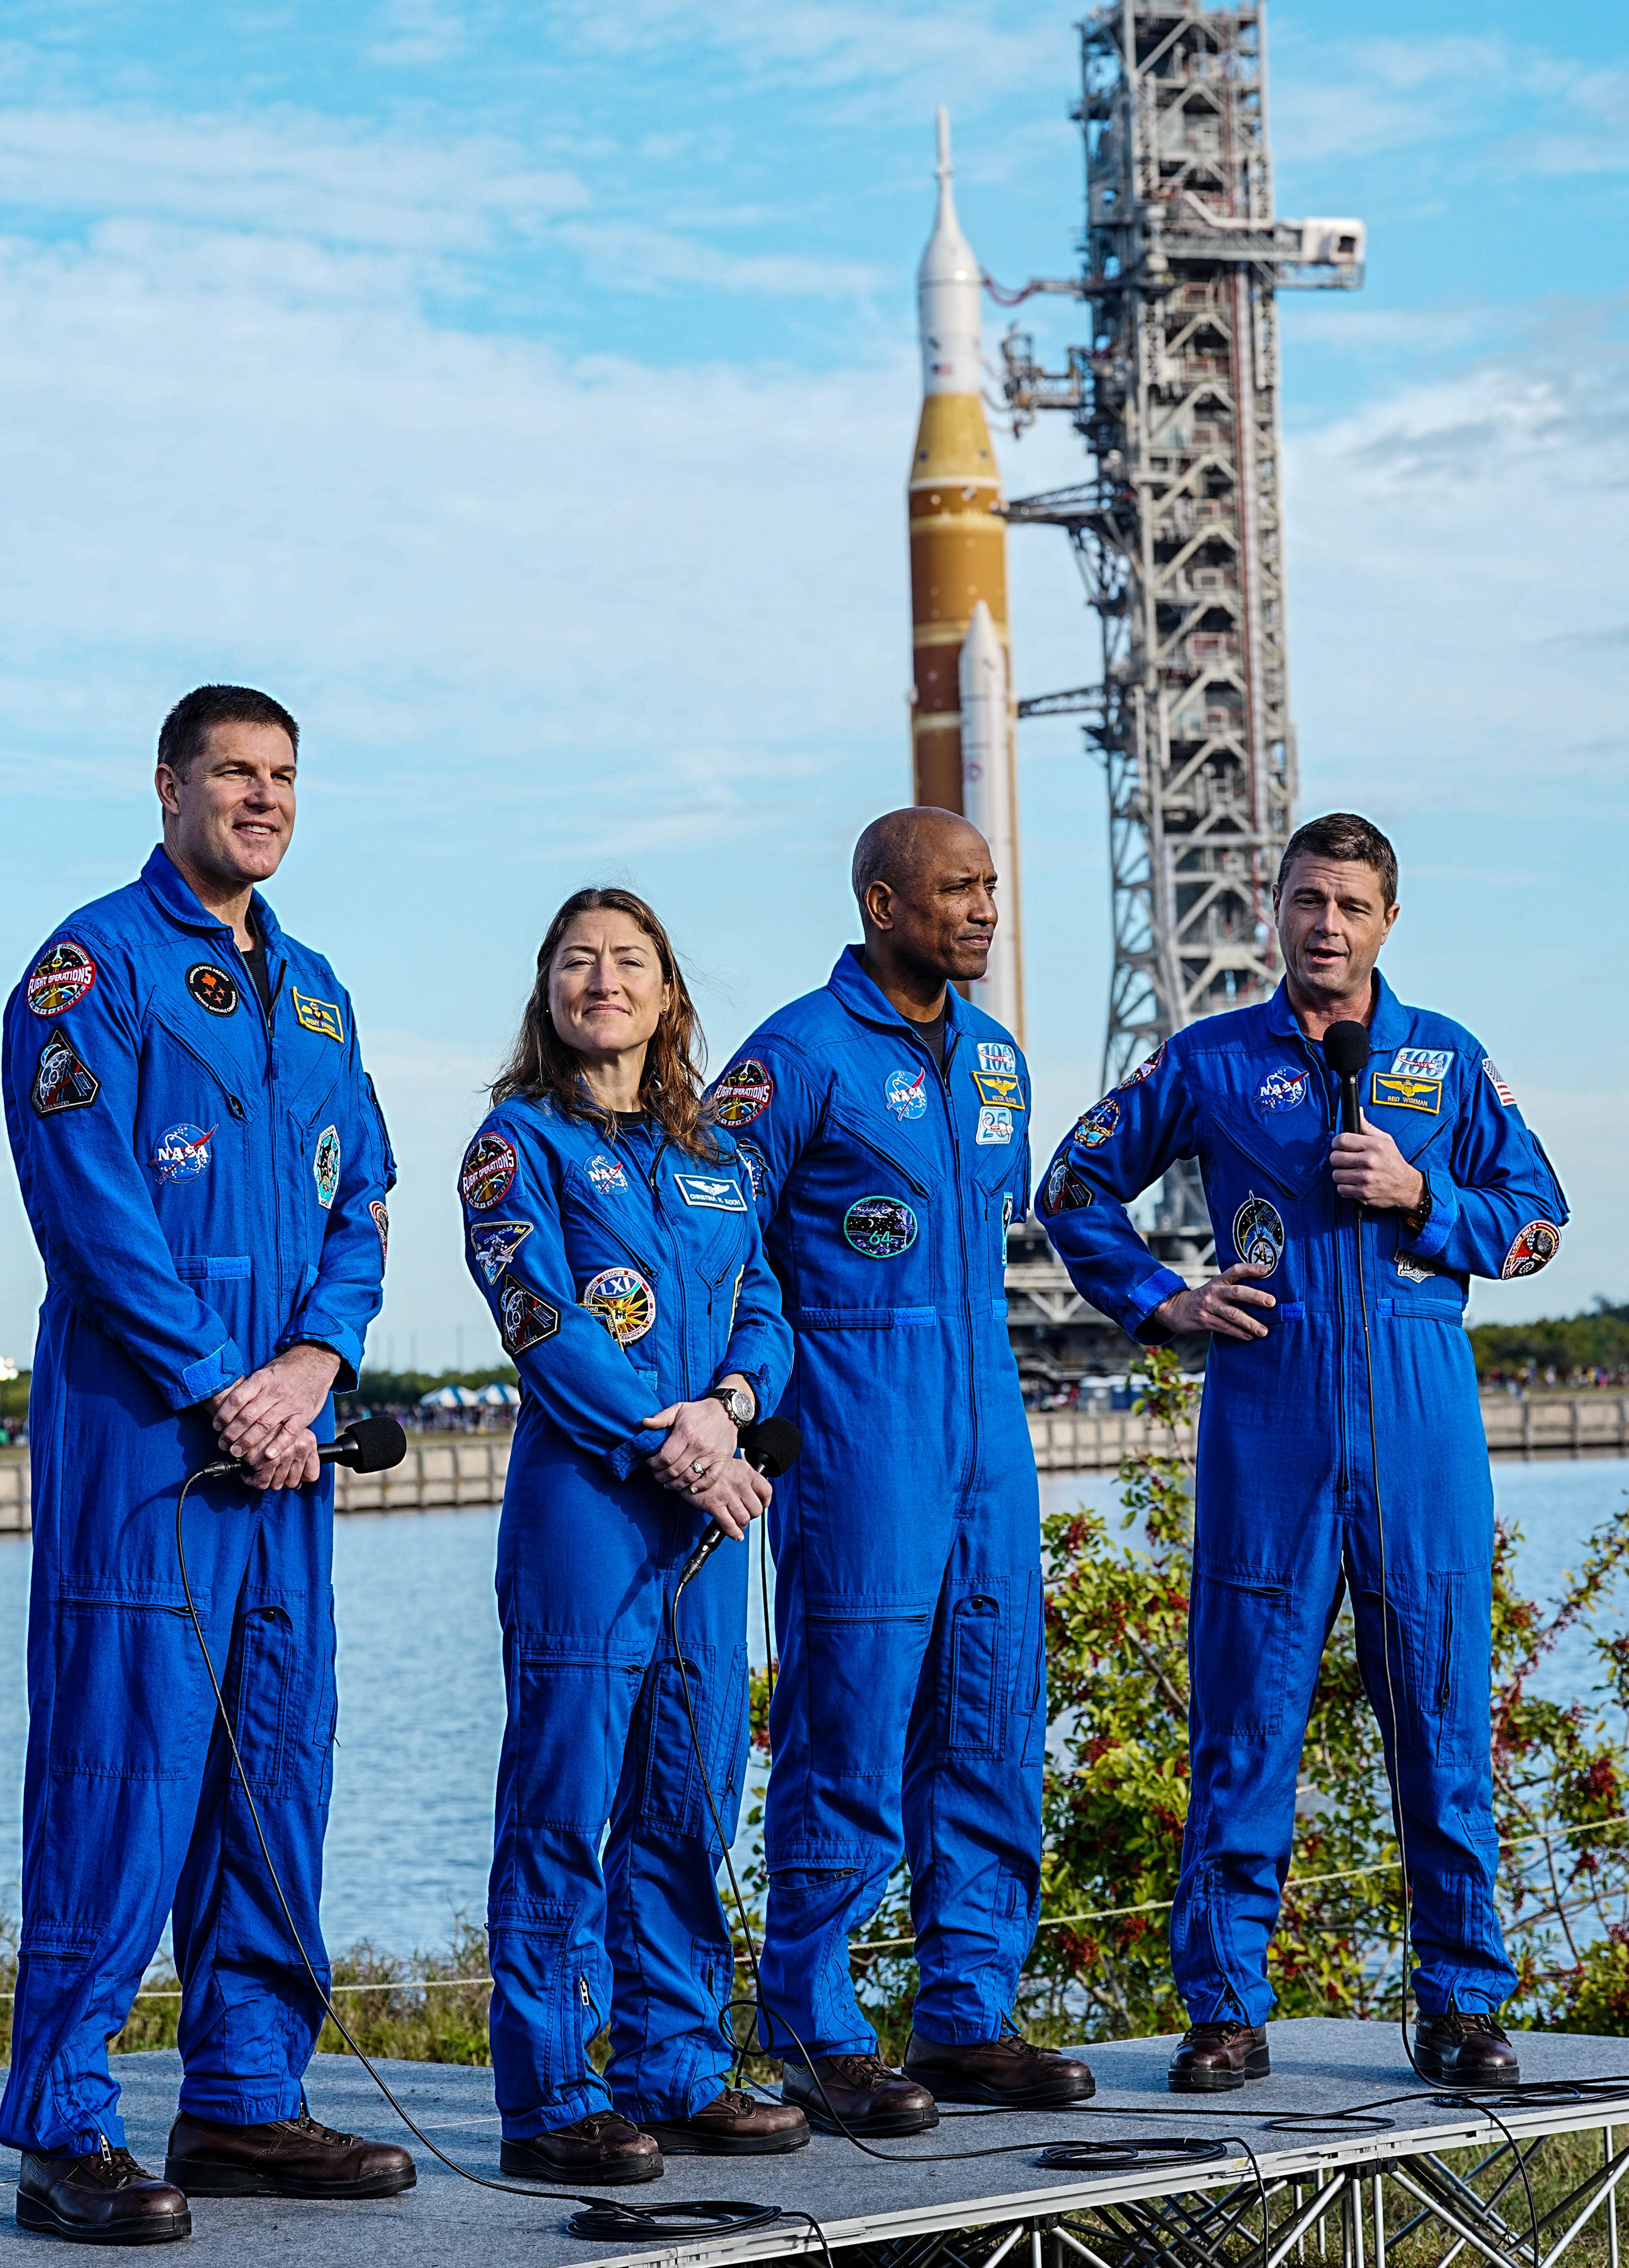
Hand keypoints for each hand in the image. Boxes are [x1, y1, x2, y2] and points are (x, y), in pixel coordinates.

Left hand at [211, 1344, 340, 1490]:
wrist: (315, 1362)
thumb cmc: (286, 1370)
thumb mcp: (265, 1371)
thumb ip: (249, 1388)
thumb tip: (226, 1405)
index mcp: (262, 1379)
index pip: (237, 1399)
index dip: (223, 1414)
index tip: (216, 1426)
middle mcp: (274, 1391)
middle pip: (247, 1415)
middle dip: (231, 1433)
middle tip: (223, 1444)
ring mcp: (290, 1403)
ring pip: (264, 1425)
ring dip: (248, 1441)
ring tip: (236, 1452)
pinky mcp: (304, 1414)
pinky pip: (289, 1432)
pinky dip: (278, 1444)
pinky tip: (268, 1455)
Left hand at [641, 1387, 745, 1493]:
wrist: (726, 1411)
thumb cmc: (698, 1411)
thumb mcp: (678, 1409)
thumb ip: (661, 1417)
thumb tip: (644, 1423)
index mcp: (686, 1433)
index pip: (665, 1457)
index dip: (654, 1464)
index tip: (650, 1463)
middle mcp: (699, 1445)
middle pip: (675, 1470)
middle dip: (661, 1476)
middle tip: (657, 1475)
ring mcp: (712, 1455)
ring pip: (690, 1477)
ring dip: (676, 1484)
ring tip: (669, 1483)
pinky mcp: (723, 1460)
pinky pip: (711, 1479)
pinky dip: (700, 1487)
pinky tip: (691, 1488)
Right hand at [690, 1458, 771, 1542]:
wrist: (688, 1466)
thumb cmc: (708, 1466)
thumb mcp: (730, 1464)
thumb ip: (742, 1477)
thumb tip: (749, 1493)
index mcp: (746, 1471)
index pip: (766, 1491)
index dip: (765, 1502)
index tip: (760, 1506)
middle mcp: (740, 1483)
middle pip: (757, 1509)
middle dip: (751, 1516)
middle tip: (744, 1516)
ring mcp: (727, 1494)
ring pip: (744, 1519)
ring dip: (742, 1525)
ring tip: (737, 1524)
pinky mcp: (715, 1505)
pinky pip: (729, 1524)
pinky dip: (734, 1533)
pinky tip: (735, 1534)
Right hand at [1153, 1262, 1276, 1343]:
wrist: (1175, 1309)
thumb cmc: (1203, 1299)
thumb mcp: (1215, 1288)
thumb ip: (1232, 1288)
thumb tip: (1261, 1295)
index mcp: (1218, 1280)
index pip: (1235, 1270)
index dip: (1250, 1268)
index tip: (1266, 1270)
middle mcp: (1214, 1291)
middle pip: (1237, 1292)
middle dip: (1256, 1297)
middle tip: (1271, 1302)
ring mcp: (1208, 1306)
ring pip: (1233, 1314)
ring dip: (1250, 1323)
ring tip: (1264, 1331)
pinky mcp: (1204, 1321)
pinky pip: (1224, 1327)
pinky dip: (1238, 1333)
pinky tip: (1249, 1337)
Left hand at [1329, 1114, 1426, 1211]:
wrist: (1406, 1187)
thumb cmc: (1393, 1162)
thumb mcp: (1385, 1140)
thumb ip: (1368, 1127)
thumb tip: (1358, 1112)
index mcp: (1374, 1146)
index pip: (1341, 1140)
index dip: (1336, 1143)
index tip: (1339, 1146)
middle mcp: (1369, 1162)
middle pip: (1335, 1158)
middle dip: (1337, 1159)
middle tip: (1345, 1160)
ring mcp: (1365, 1179)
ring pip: (1336, 1175)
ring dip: (1341, 1174)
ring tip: (1350, 1173)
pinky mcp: (1363, 1194)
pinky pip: (1341, 1189)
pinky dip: (1344, 1188)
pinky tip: (1353, 1183)